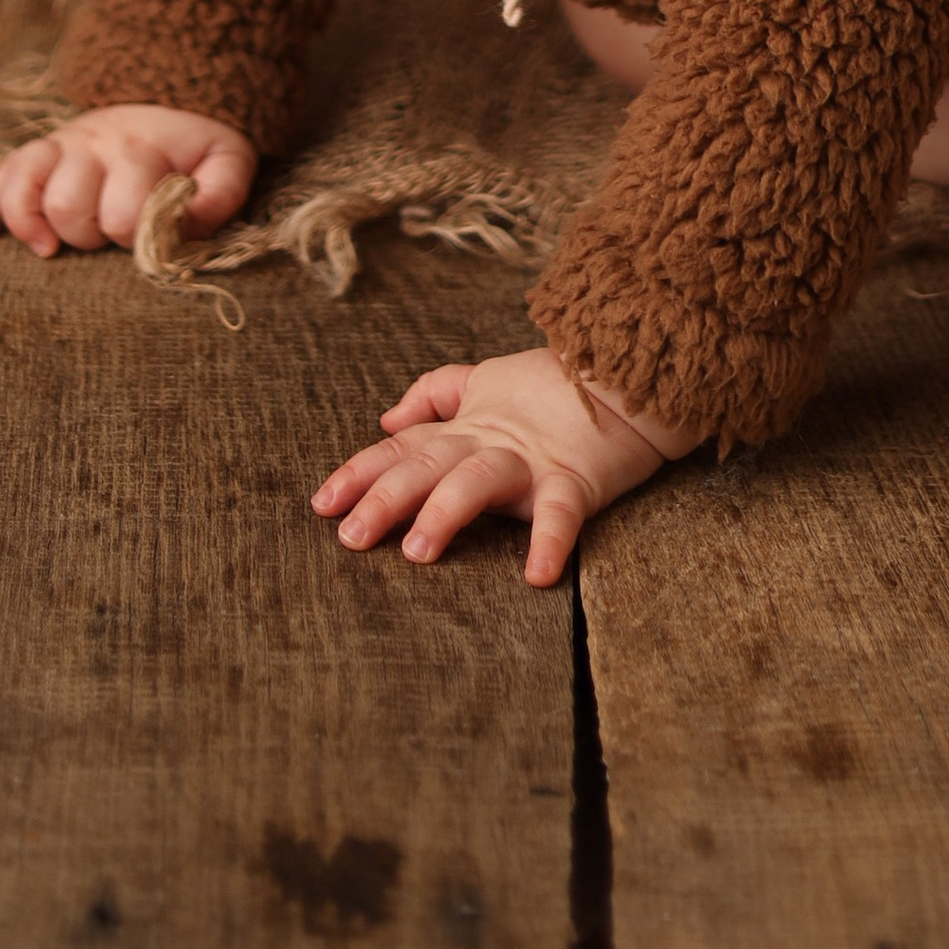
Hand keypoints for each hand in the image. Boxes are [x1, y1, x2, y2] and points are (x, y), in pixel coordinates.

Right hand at [0, 104, 254, 254]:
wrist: (171, 90)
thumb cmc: (195, 145)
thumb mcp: (226, 160)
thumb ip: (221, 193)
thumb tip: (186, 228)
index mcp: (142, 149)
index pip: (123, 213)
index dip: (136, 236)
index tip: (152, 235)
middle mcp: (94, 144)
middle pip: (68, 204)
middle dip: (89, 234)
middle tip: (109, 233)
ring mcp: (62, 145)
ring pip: (26, 185)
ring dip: (35, 224)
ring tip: (50, 248)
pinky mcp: (41, 151)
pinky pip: (1, 173)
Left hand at [312, 349, 694, 586]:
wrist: (627, 373)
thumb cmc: (555, 386)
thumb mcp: (486, 379)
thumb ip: (436, 395)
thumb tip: (386, 421)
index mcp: (466, 426)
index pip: (401, 448)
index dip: (359, 473)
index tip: (321, 504)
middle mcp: (488, 442)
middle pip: (426, 465)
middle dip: (384, 499)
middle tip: (352, 537)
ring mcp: (530, 459)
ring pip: (477, 481)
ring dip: (445, 513)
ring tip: (419, 553)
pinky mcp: (575, 476)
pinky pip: (560, 511)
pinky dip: (549, 540)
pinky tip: (537, 575)